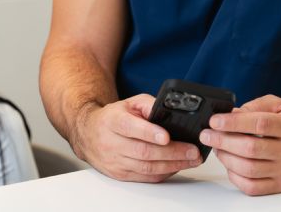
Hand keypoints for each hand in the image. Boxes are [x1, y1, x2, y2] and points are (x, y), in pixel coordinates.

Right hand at [73, 93, 201, 181]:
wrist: (88, 134)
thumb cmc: (113, 117)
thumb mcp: (129, 103)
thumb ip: (148, 104)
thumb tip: (167, 109)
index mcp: (113, 121)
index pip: (131, 128)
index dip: (149, 132)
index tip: (166, 136)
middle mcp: (112, 143)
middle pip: (143, 151)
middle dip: (172, 152)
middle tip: (192, 150)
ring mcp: (116, 161)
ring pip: (146, 167)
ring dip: (172, 165)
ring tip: (190, 159)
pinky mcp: (120, 175)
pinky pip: (145, 177)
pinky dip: (163, 173)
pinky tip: (176, 166)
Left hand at [199, 94, 280, 194]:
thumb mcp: (280, 105)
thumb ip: (255, 106)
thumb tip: (232, 113)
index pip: (258, 124)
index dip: (234, 122)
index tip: (215, 120)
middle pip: (250, 148)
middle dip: (223, 141)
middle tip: (206, 134)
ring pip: (250, 169)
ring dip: (226, 158)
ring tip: (215, 147)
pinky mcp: (280, 184)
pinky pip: (254, 187)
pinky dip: (236, 177)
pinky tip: (229, 165)